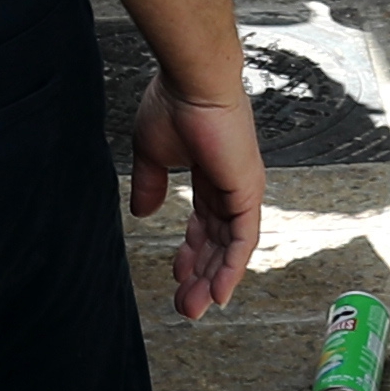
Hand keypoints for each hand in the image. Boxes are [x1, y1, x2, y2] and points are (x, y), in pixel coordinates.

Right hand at [130, 79, 266, 319]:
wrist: (191, 82)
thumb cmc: (173, 103)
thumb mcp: (152, 153)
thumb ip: (150, 184)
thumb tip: (141, 212)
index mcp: (211, 173)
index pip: (204, 222)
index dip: (191, 250)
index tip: (177, 273)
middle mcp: (231, 184)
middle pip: (218, 241)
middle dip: (200, 274)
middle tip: (186, 304)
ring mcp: (242, 190)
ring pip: (230, 248)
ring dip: (212, 280)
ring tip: (194, 308)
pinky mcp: (247, 192)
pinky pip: (243, 241)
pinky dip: (231, 269)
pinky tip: (219, 293)